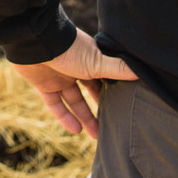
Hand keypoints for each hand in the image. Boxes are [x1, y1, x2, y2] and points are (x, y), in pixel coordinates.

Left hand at [11, 30, 138, 138]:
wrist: (35, 42)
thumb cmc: (69, 49)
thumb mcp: (97, 62)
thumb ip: (118, 69)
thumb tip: (142, 72)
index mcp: (90, 60)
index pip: (105, 79)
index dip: (113, 93)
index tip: (124, 107)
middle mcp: (76, 68)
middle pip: (90, 92)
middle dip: (100, 109)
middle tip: (111, 126)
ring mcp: (60, 77)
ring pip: (74, 101)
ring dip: (84, 117)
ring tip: (95, 135)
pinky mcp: (44, 85)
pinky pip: (56, 104)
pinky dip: (64, 117)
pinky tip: (76, 130)